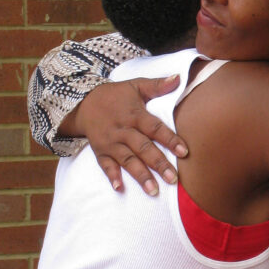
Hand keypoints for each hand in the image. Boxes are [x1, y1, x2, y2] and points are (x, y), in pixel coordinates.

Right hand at [62, 76, 187, 194]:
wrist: (83, 102)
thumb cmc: (116, 96)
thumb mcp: (136, 86)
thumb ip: (157, 85)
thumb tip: (178, 77)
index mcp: (134, 114)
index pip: (155, 128)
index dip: (170, 140)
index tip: (185, 152)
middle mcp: (123, 130)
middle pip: (143, 148)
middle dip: (158, 164)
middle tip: (173, 179)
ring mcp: (111, 142)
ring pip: (127, 160)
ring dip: (140, 175)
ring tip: (153, 191)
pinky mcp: (100, 151)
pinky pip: (105, 165)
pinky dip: (112, 176)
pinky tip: (120, 188)